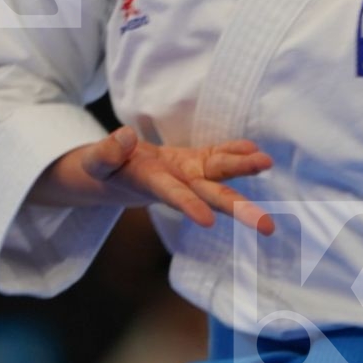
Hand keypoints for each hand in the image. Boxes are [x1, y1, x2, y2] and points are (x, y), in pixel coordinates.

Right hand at [31, 126, 275, 234]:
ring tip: (267, 163)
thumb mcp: (94, 162)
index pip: (172, 196)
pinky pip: (215, 155)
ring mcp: (187, 172)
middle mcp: (176, 182)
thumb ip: (107, 152)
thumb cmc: (102, 171)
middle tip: (267, 226)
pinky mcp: (192, 160)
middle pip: (210, 195)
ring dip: (243, 168)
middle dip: (238, 208)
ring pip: (219, 173)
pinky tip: (254, 148)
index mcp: (150, 184)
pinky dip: (234, 151)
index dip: (188, 205)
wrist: (114, 176)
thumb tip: (126, 135)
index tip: (207, 221)